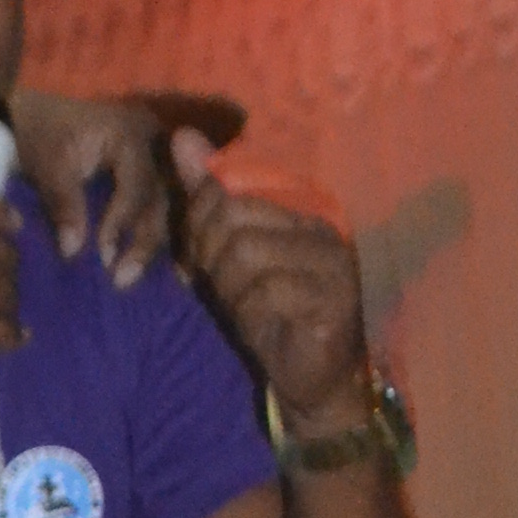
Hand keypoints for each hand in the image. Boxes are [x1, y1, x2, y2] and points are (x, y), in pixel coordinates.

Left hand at [15, 91, 171, 280]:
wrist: (32, 115)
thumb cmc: (39, 135)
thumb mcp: (49, 166)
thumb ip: (64, 205)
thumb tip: (74, 252)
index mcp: (131, 131)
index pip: (138, 184)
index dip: (122, 222)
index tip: (103, 256)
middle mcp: (154, 142)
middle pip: (161, 197)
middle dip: (144, 241)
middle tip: (122, 279)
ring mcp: (155, 157)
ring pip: (165, 206)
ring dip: (150, 243)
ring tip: (128, 278)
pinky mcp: (149, 171)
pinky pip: (157, 205)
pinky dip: (149, 233)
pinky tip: (145, 266)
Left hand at [171, 129, 366, 420]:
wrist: (312, 380)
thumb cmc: (271, 314)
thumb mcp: (229, 254)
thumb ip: (209, 197)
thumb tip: (181, 136)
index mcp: (299, 208)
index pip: (228, 192)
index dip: (198, 225)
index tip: (198, 258)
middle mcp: (322, 226)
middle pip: (233, 217)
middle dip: (209, 256)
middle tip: (219, 286)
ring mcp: (333, 261)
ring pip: (245, 252)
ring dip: (229, 287)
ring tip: (245, 304)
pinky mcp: (335, 298)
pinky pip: (267, 290)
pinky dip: (250, 311)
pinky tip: (264, 323)